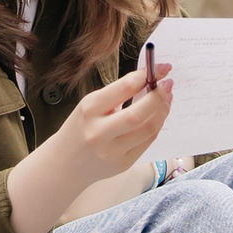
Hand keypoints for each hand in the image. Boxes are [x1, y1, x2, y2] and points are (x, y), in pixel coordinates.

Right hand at [48, 62, 174, 182]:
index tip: (161, 68)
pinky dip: (157, 125)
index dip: (146, 76)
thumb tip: (149, 79)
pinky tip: (158, 116)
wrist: (64, 164)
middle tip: (168, 85)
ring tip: (166, 99)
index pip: (124, 88)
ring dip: (162, 111)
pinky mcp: (122, 164)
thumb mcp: (89, 106)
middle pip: (139, 113)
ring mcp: (112, 151)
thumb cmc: (80, 128)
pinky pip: (147, 142)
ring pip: (149, 129)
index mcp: (89, 109)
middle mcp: (99, 132)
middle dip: (159, 96)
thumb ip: (117, 94)